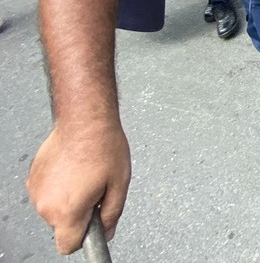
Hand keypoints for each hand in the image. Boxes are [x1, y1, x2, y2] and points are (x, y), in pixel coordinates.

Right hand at [27, 123, 131, 253]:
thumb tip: (107, 231)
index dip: (84, 237)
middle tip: (95, 189)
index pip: (68, 246)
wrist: (85, 120)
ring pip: (54, 209)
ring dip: (68, 199)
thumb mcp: (120, 185)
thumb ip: (112, 214)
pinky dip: (59, 186)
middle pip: (62, 226)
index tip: (93, 224)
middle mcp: (46, 204)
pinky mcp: (32, 178)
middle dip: (80, 213)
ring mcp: (36, 191)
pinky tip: (72, 169)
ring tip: (84, 175)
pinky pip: (47, 193)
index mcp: (68, 210)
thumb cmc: (103, 146)